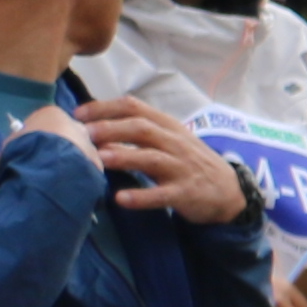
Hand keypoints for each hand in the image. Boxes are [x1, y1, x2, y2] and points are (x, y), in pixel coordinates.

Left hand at [72, 92, 245, 224]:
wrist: (229, 191)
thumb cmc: (187, 162)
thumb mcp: (166, 141)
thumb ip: (135, 134)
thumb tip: (93, 129)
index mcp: (167, 126)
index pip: (135, 107)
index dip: (106, 108)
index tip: (77, 113)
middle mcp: (174, 143)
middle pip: (141, 129)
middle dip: (111, 129)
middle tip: (83, 133)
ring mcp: (181, 168)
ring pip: (151, 158)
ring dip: (124, 157)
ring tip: (98, 159)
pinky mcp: (186, 193)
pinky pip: (162, 195)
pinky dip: (141, 197)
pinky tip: (121, 198)